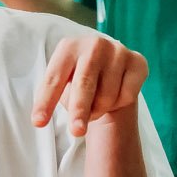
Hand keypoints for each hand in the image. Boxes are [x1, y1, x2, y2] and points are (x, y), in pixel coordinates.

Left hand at [33, 34, 147, 135]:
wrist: (111, 70)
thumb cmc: (78, 80)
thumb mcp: (62, 83)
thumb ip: (53, 95)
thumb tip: (39, 118)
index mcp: (68, 47)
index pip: (54, 79)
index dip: (46, 102)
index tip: (38, 123)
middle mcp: (94, 44)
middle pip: (84, 84)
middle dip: (79, 110)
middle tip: (76, 131)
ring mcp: (118, 51)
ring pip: (107, 95)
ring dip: (99, 110)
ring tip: (96, 104)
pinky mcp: (137, 62)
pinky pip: (127, 95)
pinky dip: (119, 104)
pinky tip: (116, 94)